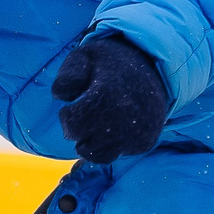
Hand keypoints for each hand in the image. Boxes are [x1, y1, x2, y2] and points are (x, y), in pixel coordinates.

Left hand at [52, 32, 168, 162]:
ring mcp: (137, 134)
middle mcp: (124, 119)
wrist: (153, 67)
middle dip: (79, 130)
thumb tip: (60, 98)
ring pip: (99, 155)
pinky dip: (111, 145)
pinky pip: (117, 154)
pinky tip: (113, 128)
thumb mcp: (84, 58)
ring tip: (97, 123)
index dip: (68, 115)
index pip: (72, 125)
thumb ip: (67, 76)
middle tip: (88, 113)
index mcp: (107, 97)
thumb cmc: (110, 64)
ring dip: (92, 142)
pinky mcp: (145, 142)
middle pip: (83, 144)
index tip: (77, 103)